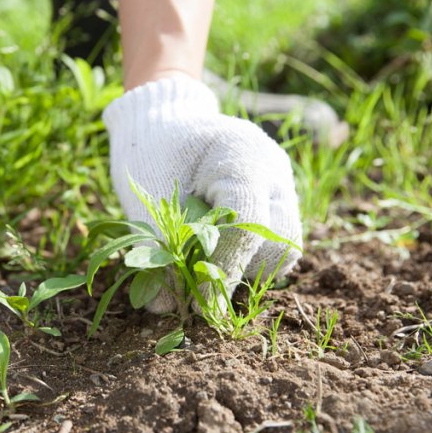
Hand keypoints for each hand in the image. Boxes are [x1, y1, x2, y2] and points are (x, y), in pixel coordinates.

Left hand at [104, 77, 302, 312]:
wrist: (165, 124)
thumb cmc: (151, 151)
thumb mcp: (146, 195)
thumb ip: (157, 247)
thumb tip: (163, 308)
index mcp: (242, 154)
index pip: (248, 221)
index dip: (224, 267)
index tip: (198, 303)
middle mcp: (274, 170)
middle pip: (281, 241)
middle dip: (241, 270)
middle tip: (199, 285)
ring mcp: (282, 186)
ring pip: (284, 249)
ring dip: (246, 269)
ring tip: (204, 267)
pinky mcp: (278, 202)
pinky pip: (275, 245)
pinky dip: (246, 260)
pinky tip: (215, 256)